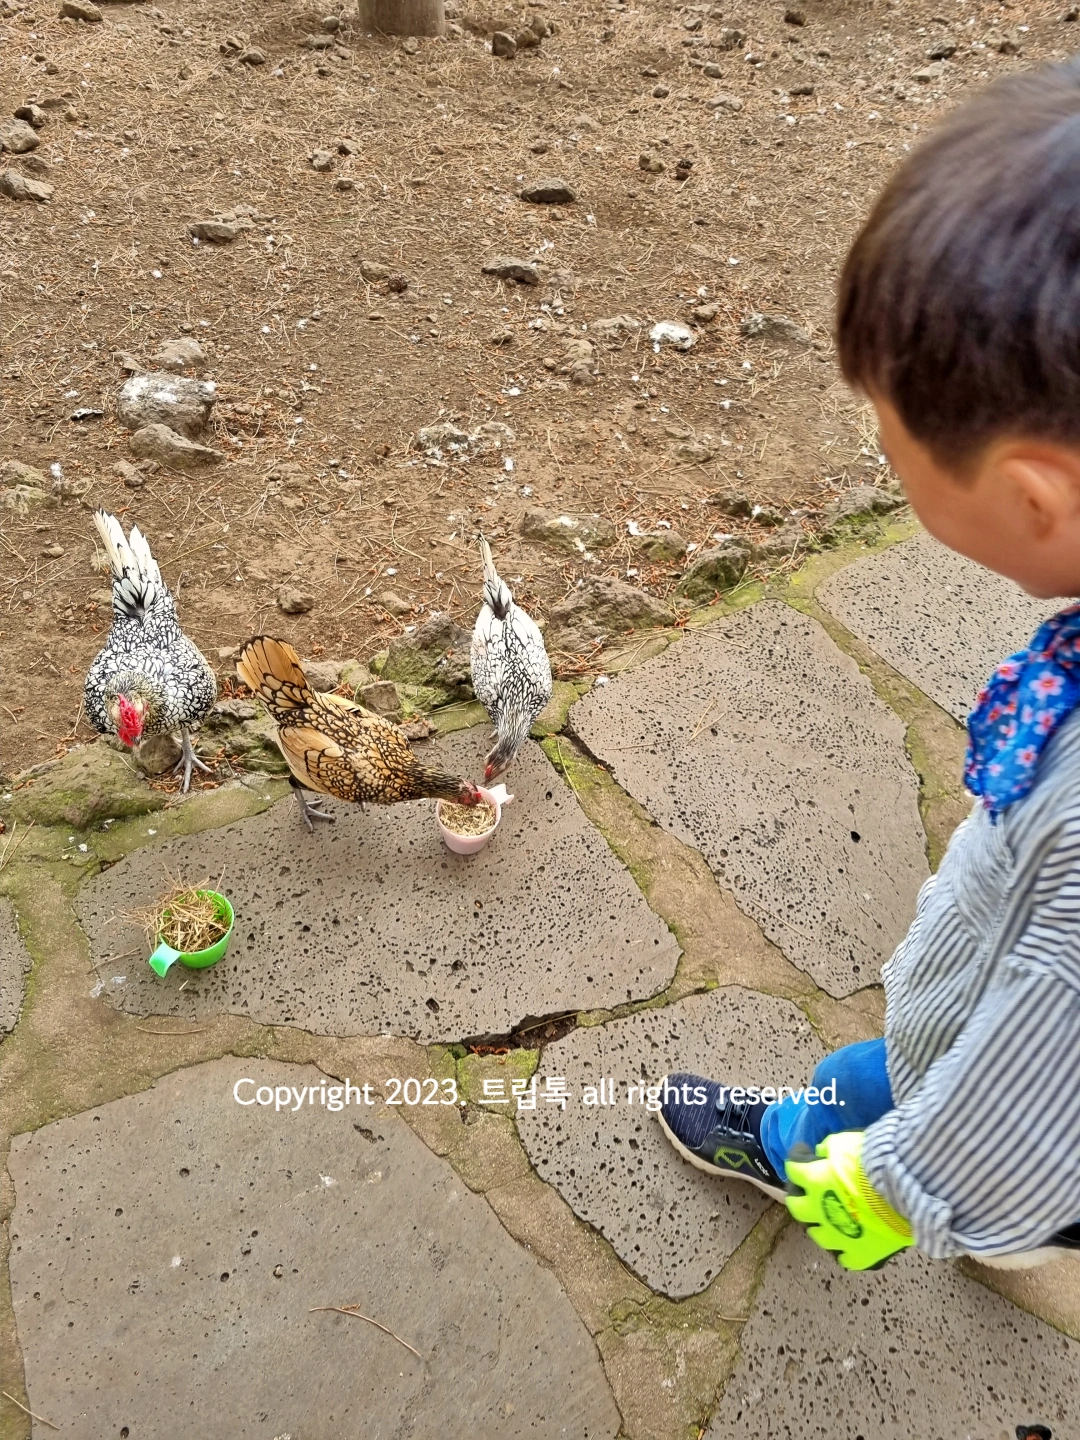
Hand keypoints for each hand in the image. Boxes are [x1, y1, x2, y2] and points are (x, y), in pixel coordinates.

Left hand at [784, 1130, 913, 1270]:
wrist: (902, 1190)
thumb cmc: (872, 1162)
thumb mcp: (845, 1143)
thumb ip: (829, 1148)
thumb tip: (821, 1153)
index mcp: (813, 1181)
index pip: (793, 1169)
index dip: (797, 1159)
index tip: (804, 1152)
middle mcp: (818, 1211)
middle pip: (796, 1207)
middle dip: (799, 1197)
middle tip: (808, 1191)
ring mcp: (836, 1237)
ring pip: (817, 1235)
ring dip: (820, 1225)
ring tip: (829, 1219)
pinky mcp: (858, 1254)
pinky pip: (846, 1259)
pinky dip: (847, 1251)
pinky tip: (851, 1244)